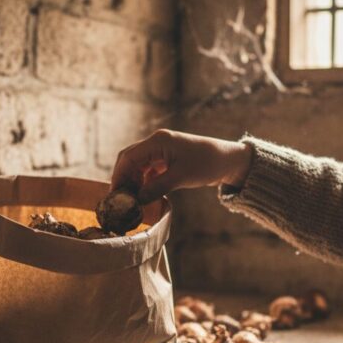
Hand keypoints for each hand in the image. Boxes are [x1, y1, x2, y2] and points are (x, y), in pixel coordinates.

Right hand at [110, 129, 253, 203]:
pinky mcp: (168, 159)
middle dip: (124, 179)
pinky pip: (150, 170)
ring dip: (134, 181)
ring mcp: (162, 150)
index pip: (129, 157)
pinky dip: (145, 182)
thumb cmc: (206, 164)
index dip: (119, 175)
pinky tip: (144, 195)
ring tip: (132, 200)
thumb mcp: (180, 178)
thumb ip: (156, 188)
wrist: (228, 160)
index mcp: (158, 141)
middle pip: (130, 160)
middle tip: (119, 199)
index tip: (114, 194)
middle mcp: (157, 143)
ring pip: (139, 166)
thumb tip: (137, 201)